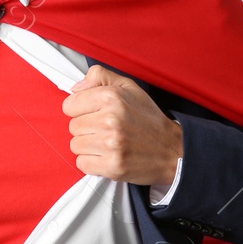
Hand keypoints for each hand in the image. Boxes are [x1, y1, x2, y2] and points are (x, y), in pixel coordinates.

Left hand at [62, 65, 181, 186]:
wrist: (172, 150)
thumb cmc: (149, 120)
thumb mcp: (129, 88)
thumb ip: (100, 78)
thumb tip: (76, 88)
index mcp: (111, 97)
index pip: (69, 105)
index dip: (80, 109)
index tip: (93, 113)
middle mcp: (110, 120)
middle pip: (73, 126)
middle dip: (86, 128)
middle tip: (106, 129)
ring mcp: (111, 144)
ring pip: (75, 145)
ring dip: (88, 146)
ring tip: (108, 142)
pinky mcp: (112, 166)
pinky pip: (82, 163)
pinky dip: (92, 162)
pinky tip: (107, 155)